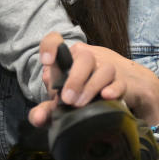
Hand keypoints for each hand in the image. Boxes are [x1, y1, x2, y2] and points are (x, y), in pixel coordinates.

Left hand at [28, 33, 158, 127]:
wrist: (116, 97)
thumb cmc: (81, 96)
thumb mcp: (62, 105)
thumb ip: (46, 111)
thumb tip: (36, 118)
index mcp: (68, 59)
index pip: (56, 41)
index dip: (50, 46)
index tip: (47, 62)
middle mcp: (87, 59)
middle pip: (84, 56)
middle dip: (74, 79)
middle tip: (67, 99)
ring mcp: (106, 69)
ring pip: (103, 69)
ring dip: (91, 86)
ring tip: (80, 104)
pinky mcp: (122, 83)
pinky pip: (120, 82)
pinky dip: (113, 89)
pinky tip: (106, 96)